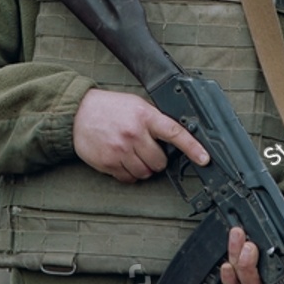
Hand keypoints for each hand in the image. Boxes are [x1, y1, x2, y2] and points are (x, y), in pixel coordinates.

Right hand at [72, 88, 209, 182]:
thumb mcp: (136, 105)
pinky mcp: (108, 163)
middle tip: (145, 148)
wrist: (78, 112)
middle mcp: (134, 134)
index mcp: (145, 116)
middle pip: (160, 161)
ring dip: (143, 167)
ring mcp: (120, 150)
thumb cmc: (109, 108)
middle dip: (156, 159)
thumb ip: (154, 120)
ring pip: (145, 173)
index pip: (175, 133)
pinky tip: (121, 160)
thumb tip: (174, 139)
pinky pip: (129, 178)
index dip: (192, 147)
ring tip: (131, 153)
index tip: (205, 158)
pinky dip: (128, 173)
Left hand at [219, 192, 283, 283]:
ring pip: (240, 280)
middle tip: (251, 247)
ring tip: (239, 238)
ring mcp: (253, 271)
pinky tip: (227, 259)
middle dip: (248, 269)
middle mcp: (270, 277)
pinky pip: (231, 274)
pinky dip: (227, 269)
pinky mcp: (240, 262)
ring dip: (236, 262)